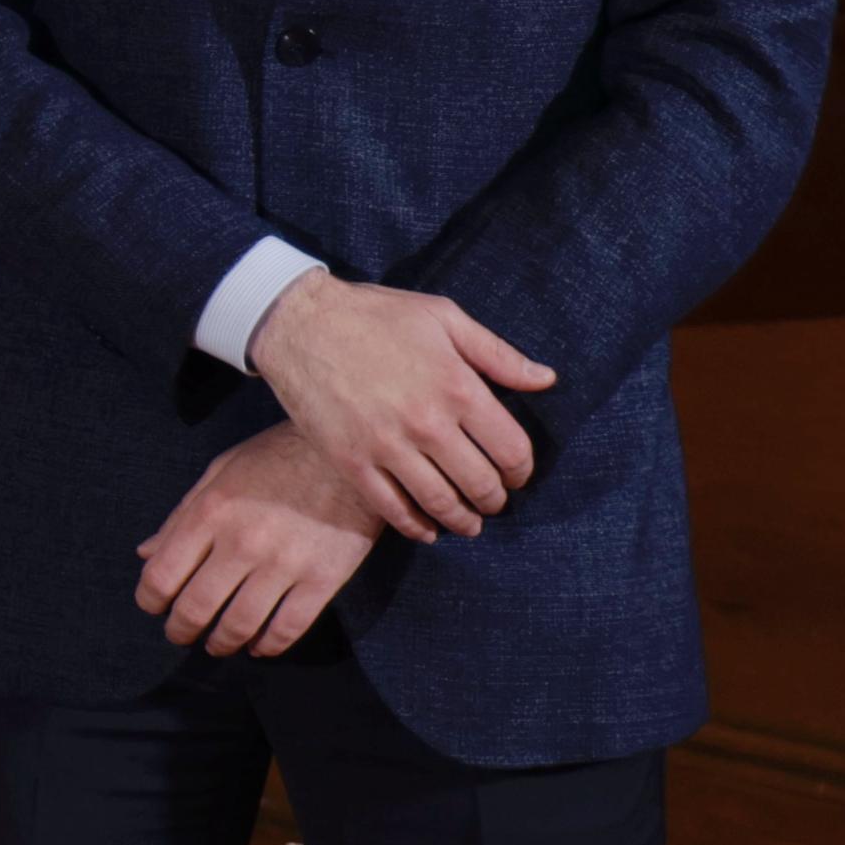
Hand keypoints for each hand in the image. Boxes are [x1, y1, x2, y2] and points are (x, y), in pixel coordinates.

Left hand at [135, 424, 380, 655]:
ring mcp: (284, 564)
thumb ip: (181, 516)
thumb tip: (145, 553)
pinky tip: (259, 646)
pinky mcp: (323, 579)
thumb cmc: (278, 457)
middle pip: (196, 608)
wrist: (350, 455)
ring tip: (217, 644)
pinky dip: (269, 646)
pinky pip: (288, 628)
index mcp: (210, 513)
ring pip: (240, 625)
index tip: (154, 606)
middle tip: (181, 634)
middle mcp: (242, 542)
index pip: (162, 574)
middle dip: (180, 630)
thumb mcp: (220, 472)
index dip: (150, 600)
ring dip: (221, 643)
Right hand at [245, 270, 554, 538]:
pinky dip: (415, 527)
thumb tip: (546, 380)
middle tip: (494, 500)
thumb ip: (497, 353)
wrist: (298, 321)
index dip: (522, 471)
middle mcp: (427, 422)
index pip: (511, 450)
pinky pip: (391, 508)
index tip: (517, 475)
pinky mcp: (350, 460)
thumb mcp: (443, 317)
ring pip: (441, 503)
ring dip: (462, 520)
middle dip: (495, 499)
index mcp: (457, 386)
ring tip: (468, 522)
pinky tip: (427, 530)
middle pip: (481, 484)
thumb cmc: (374, 314)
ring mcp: (386, 445)